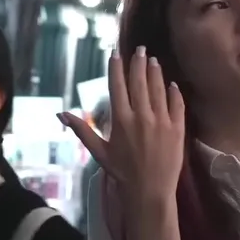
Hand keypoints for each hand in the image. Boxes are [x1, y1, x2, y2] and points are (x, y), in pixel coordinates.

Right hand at [59, 46, 185, 202]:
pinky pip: (176, 104)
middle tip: (140, 49)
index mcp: (121, 120)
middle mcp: (141, 116)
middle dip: (138, 63)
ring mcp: (161, 121)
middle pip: (139, 82)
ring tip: (153, 60)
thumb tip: (61, 113)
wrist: (149, 191)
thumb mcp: (99, 151)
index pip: (117, 86)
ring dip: (155, 73)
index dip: (116, 68)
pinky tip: (171, 84)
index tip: (116, 53)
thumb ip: (82, 129)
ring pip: (158, 89)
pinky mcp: (177, 128)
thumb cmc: (122, 172)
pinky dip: (173, 92)